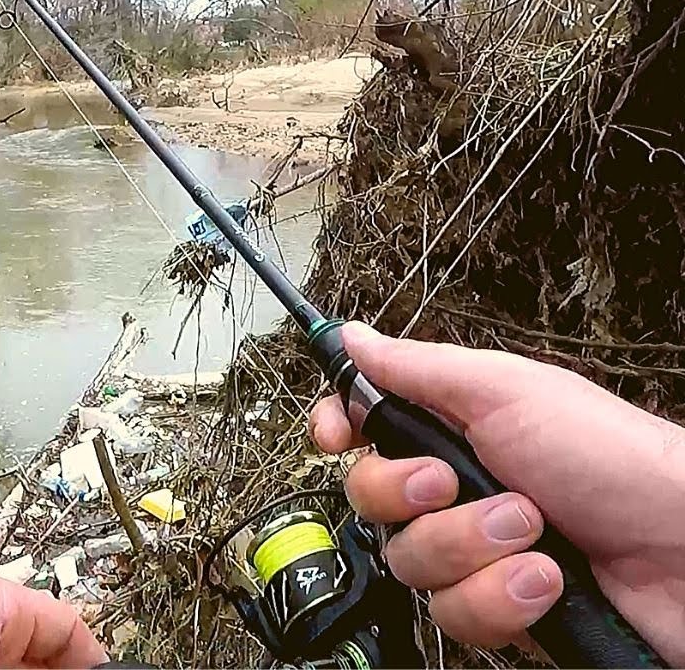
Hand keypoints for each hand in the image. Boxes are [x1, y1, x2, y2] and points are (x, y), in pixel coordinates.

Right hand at [310, 322, 684, 664]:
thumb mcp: (509, 392)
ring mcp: (477, 552)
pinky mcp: (499, 608)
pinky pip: (455, 614)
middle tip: (456, 483)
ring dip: (471, 548)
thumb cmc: (615, 459)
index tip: (337, 436)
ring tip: (534, 532)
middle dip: (412, 495)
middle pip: (370, 499)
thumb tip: (353, 336)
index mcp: (455, 428)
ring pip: (409, 562)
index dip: (338, 429)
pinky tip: (544, 580)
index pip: (364, 426)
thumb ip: (419, 367)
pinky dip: (500, 597)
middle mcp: (458, 490)